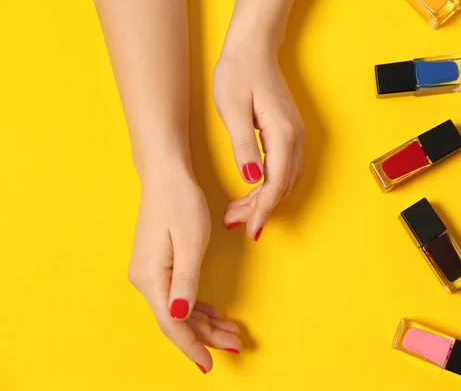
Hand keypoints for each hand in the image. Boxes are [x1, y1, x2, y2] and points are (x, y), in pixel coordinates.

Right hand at [128, 172, 241, 373]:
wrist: (166, 175)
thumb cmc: (180, 202)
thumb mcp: (190, 241)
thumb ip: (185, 282)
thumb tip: (179, 317)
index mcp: (151, 277)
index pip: (172, 324)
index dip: (192, 346)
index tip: (211, 364)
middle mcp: (146, 279)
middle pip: (177, 320)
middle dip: (206, 337)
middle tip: (236, 344)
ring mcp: (151, 272)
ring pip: (179, 310)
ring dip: (204, 324)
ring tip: (232, 332)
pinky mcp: (159, 265)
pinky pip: (178, 296)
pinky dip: (197, 308)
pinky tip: (215, 314)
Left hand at [213, 46, 304, 240]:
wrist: (252, 48)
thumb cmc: (239, 73)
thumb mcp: (233, 109)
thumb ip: (244, 146)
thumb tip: (251, 179)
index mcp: (283, 134)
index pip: (276, 184)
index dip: (263, 210)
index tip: (250, 229)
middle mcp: (296, 138)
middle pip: (283, 186)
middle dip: (260, 209)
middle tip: (234, 223)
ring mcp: (295, 135)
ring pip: (285, 180)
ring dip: (264, 200)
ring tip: (238, 212)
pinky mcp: (289, 133)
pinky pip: (284, 169)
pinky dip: (270, 186)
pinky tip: (253, 191)